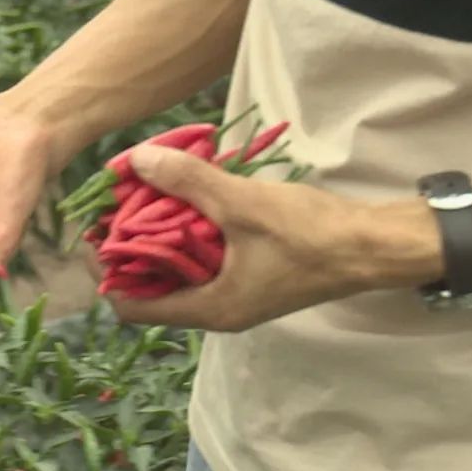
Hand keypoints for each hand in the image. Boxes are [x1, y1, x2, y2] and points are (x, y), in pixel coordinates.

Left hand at [100, 145, 379, 331]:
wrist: (375, 246)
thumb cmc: (311, 235)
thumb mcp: (242, 204)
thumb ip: (188, 182)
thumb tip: (135, 159)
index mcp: (209, 309)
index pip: (131, 306)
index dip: (106, 272)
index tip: (96, 232)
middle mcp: (218, 311)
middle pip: (152, 289)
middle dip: (130, 251)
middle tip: (117, 207)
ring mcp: (237, 296)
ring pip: (179, 273)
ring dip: (161, 240)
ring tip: (147, 197)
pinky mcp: (252, 277)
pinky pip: (204, 262)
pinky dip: (189, 235)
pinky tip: (189, 199)